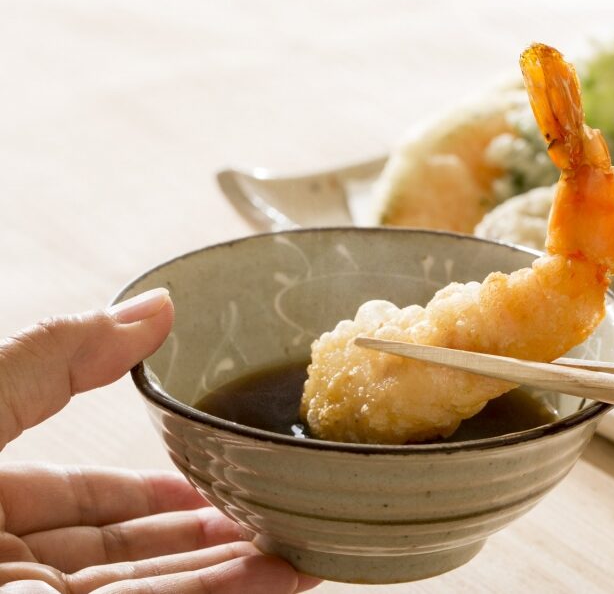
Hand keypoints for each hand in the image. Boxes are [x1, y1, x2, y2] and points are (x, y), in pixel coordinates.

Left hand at [0, 289, 317, 592]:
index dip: (140, 488)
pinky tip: (270, 580)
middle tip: (269, 515)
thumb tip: (154, 306)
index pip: (66, 498)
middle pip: (116, 554)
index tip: (205, 479)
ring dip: (225, 573)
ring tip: (297, 553)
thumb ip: (57, 357)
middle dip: (197, 534)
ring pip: (145, 593)